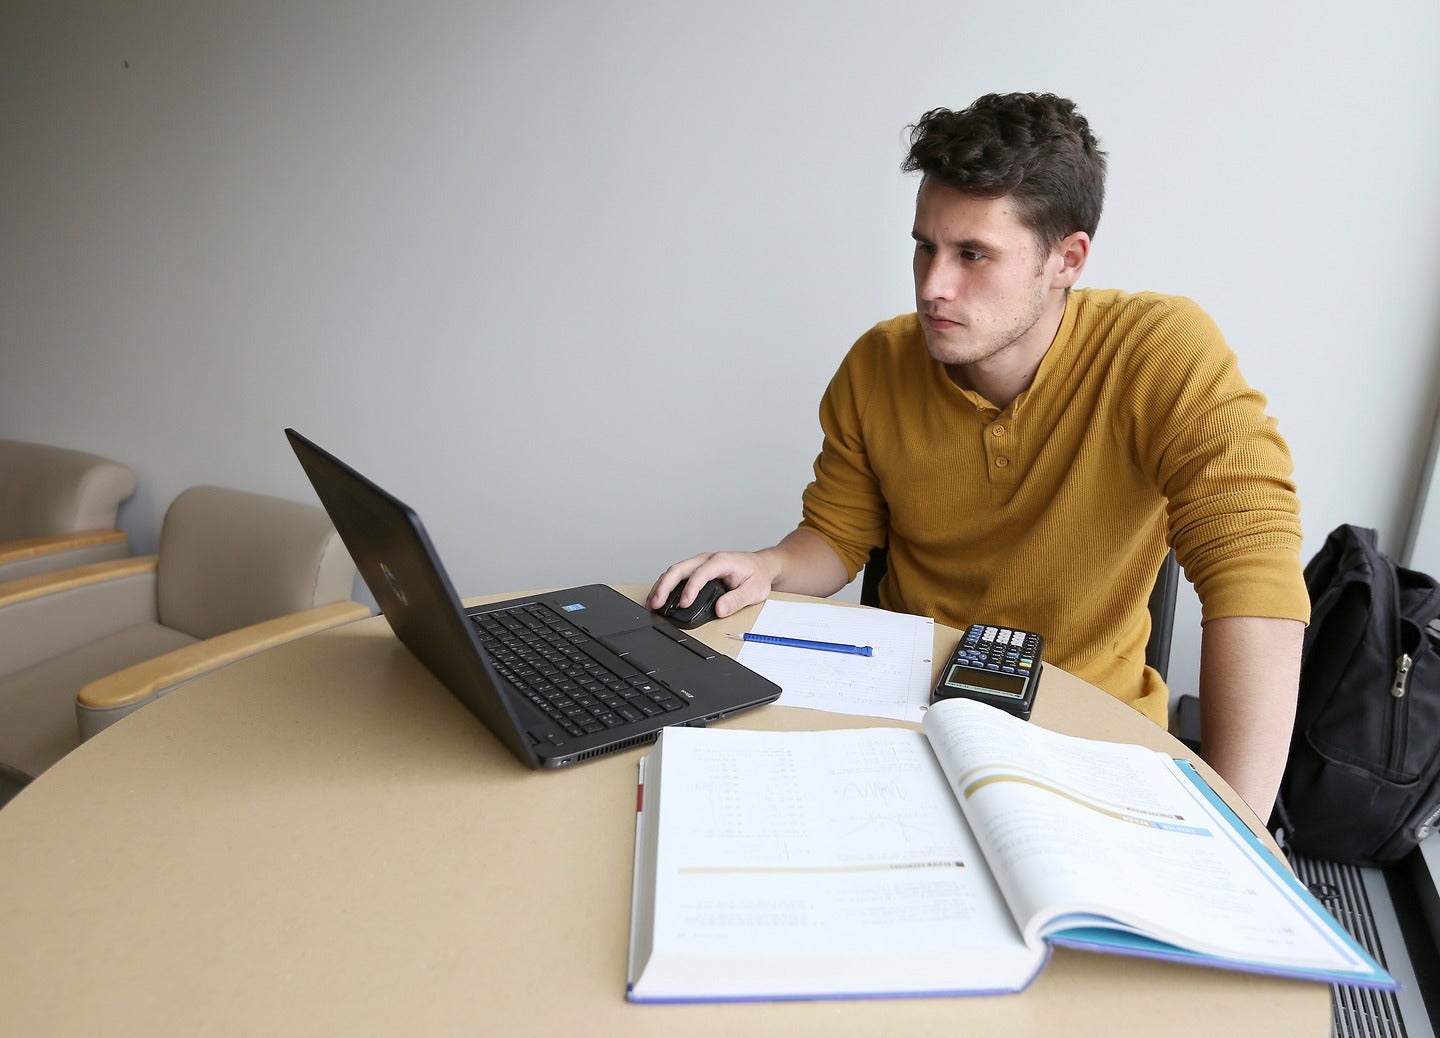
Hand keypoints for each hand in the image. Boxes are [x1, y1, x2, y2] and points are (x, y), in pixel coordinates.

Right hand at [646, 551, 778, 620]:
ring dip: (661, 586)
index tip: (683, 604)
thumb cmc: (757, 575)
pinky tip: (658, 597)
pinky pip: (677, 575)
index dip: (690, 589)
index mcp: (721, 561)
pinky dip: (665, 586)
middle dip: (665, 586)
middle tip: (657, 603)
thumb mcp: (754, 590)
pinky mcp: (695, 570)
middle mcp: (707, 559)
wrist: (761, 566)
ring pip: (674, 571)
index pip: (700, 573)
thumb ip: (737, 600)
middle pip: (679, 569)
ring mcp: (699, 563)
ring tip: (652, 603)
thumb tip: (720, 609)